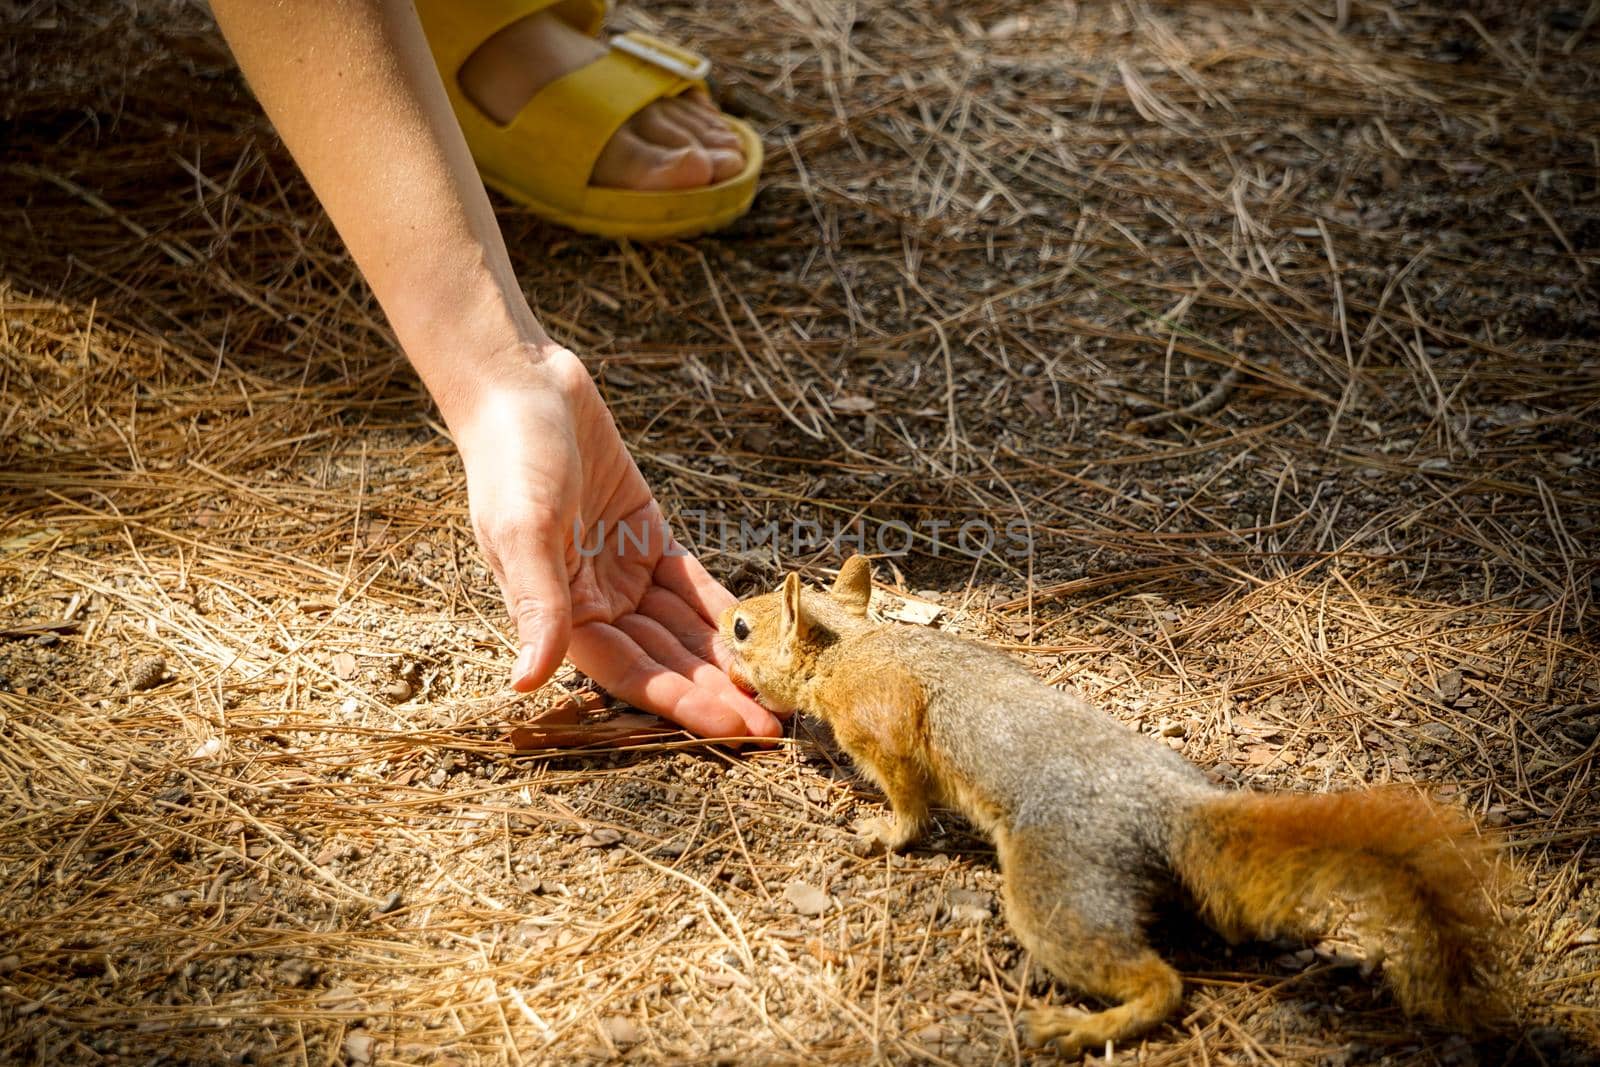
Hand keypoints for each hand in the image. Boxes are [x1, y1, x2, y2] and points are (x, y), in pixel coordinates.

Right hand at [451, 345, 779, 740]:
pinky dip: (724, 608)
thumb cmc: (511, 457)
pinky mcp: (647, 535)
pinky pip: (691, 583)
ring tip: (781, 687)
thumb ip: (537, 605)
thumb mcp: (524, 530)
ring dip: (730, 658)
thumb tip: (525, 681)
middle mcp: (592, 603)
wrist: (522, 384)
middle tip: (779, 725)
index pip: (632, 674)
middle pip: (668, 660)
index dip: (685, 704)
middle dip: (721, 692)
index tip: (738, 728)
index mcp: (559, 615)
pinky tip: (765, 633)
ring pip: (685, 628)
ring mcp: (622, 571)